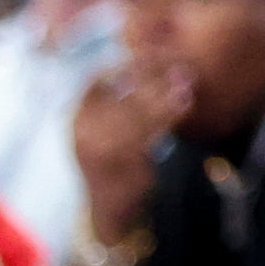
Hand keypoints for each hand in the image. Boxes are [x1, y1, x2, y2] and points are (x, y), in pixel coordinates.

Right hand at [70, 59, 177, 245]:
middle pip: (121, 94)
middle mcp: (83, 132)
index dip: (124, 64)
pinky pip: (148, 132)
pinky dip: (168, 115)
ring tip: (186, 81)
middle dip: (151, 76)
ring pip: (136, 112)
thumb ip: (116, 102)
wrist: (110, 211)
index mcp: (78, 119)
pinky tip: (185, 104)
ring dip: (164, 94)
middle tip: (177, 64)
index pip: (97, 81)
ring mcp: (98, 149)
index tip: (151, 53)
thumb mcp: (105, 131)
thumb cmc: (113, 164)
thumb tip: (140, 64)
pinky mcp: (119, 163)